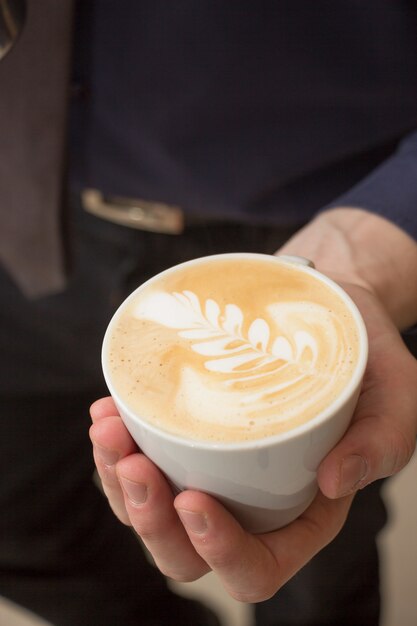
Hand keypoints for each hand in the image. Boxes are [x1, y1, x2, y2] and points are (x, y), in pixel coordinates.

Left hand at [89, 279, 416, 601]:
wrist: (322, 311)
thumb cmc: (365, 362)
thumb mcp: (396, 401)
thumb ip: (379, 444)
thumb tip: (334, 482)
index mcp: (300, 515)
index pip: (257, 565)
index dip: (220, 550)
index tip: (195, 500)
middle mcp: (248, 504)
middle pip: (184, 551)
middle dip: (149, 519)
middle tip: (134, 464)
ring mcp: (210, 472)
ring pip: (149, 508)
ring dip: (116, 479)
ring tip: (106, 428)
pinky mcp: (185, 437)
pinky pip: (139, 458)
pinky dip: (116, 443)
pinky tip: (106, 410)